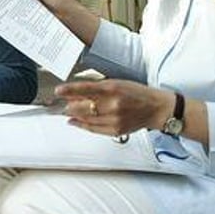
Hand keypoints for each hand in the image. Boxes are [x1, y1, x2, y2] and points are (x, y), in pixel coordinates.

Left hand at [53, 79, 174, 136]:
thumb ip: (95, 88)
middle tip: (62, 103)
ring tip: (68, 111)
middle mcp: (113, 105)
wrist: (156, 108)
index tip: (58, 91)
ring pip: (85, 119)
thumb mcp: (116, 83)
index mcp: (112, 89)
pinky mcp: (116, 130)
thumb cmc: (136, 93)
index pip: (84, 89)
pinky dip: (81, 125)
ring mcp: (114, 119)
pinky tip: (74, 122)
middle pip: (82, 107)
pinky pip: (93, 129)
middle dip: (69, 105)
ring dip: (74, 115)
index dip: (68, 90)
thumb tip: (74, 93)